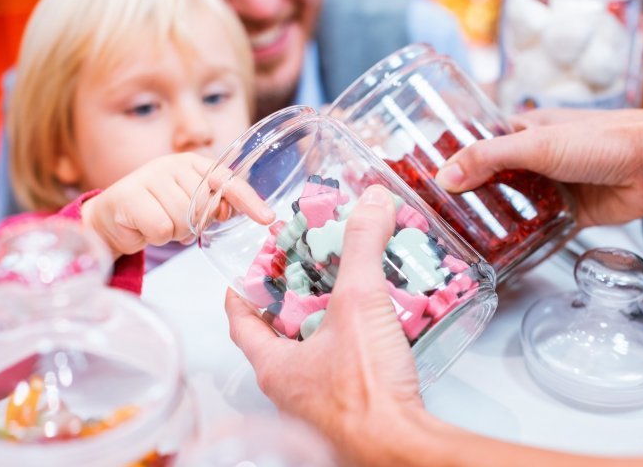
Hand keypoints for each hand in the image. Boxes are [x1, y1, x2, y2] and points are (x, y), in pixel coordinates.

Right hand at [82, 152, 273, 257]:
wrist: (111, 219)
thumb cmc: (156, 211)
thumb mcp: (189, 204)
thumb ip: (213, 204)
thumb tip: (229, 211)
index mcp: (192, 164)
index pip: (227, 180)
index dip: (248, 200)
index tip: (267, 218)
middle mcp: (172, 164)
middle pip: (204, 208)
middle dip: (194, 224)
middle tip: (175, 221)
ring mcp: (149, 177)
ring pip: (183, 220)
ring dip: (173, 232)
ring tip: (158, 222)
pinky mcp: (129, 196)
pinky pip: (161, 228)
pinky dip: (156, 236)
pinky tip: (143, 227)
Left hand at [225, 185, 423, 462]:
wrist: (402, 446)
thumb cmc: (366, 390)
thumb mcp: (360, 302)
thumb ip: (363, 247)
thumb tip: (371, 201)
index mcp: (274, 364)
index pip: (240, 321)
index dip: (242, 290)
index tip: (251, 267)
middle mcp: (290, 387)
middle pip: (278, 332)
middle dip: (293, 297)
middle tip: (309, 266)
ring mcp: (319, 402)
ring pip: (312, 350)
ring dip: (325, 318)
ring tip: (346, 287)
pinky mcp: (351, 408)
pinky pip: (343, 366)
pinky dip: (353, 341)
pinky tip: (378, 323)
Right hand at [435, 107, 642, 226]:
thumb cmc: (606, 139)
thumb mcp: (537, 145)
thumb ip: (489, 158)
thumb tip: (447, 175)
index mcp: (524, 132)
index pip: (478, 144)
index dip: (453, 160)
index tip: (428, 179)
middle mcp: (536, 158)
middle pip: (493, 179)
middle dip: (470, 196)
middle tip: (442, 216)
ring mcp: (552, 186)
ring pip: (514, 205)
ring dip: (496, 219)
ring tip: (465, 238)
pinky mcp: (569, 213)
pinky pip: (540, 228)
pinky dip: (525, 239)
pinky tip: (506, 252)